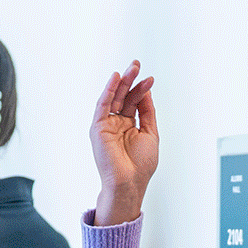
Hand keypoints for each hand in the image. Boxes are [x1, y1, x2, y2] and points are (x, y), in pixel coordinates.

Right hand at [90, 61, 158, 225]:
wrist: (129, 183)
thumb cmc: (141, 165)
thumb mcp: (150, 133)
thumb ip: (147, 111)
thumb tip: (146, 91)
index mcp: (128, 126)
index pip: (134, 102)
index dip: (142, 90)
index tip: (150, 79)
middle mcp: (116, 124)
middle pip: (123, 96)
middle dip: (130, 79)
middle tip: (137, 64)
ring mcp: (106, 125)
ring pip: (113, 98)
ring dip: (122, 82)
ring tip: (132, 68)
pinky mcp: (97, 128)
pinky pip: (102, 105)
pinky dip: (108, 91)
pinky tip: (115, 78)